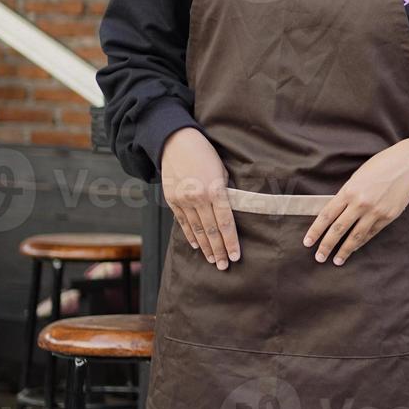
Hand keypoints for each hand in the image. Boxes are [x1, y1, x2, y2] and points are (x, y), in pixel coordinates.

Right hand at [160, 127, 238, 269]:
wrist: (174, 142)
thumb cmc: (205, 153)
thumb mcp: (222, 170)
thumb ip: (225, 193)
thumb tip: (232, 212)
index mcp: (214, 190)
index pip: (225, 223)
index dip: (231, 242)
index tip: (236, 256)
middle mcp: (197, 198)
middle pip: (211, 231)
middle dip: (219, 250)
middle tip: (225, 266)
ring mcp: (183, 201)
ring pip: (197, 230)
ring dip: (206, 247)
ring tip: (213, 260)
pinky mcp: (172, 200)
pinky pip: (183, 222)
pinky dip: (191, 235)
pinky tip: (197, 246)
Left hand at [303, 134, 408, 264]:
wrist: (407, 164)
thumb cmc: (381, 165)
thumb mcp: (358, 176)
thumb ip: (347, 194)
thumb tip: (335, 212)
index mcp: (349, 191)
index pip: (327, 215)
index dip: (315, 230)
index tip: (308, 242)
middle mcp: (361, 203)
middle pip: (338, 229)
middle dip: (326, 245)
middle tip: (319, 257)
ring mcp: (375, 211)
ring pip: (355, 236)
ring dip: (344, 250)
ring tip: (336, 260)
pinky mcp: (388, 216)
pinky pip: (371, 233)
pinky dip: (361, 242)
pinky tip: (354, 248)